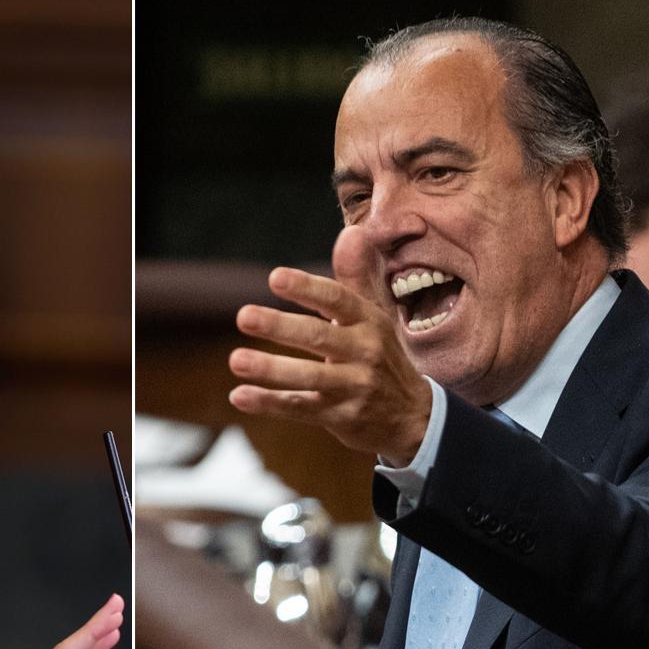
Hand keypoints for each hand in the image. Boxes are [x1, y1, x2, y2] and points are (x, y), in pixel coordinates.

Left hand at [229, 226, 433, 464]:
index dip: (307, 288)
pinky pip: (300, 408)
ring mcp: (354, 386)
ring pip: (309, 377)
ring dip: (271, 369)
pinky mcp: (340, 416)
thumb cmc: (380, 353)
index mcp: (368, 321)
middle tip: (243, 316)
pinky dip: (269, 403)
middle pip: (320, 337)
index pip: (338, 300)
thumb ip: (356, 276)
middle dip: (281, 326)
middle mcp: (364, 352)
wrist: (412, 415)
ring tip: (236, 359)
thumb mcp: (374, 314)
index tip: (275, 277)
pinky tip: (239, 396)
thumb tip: (351, 231)